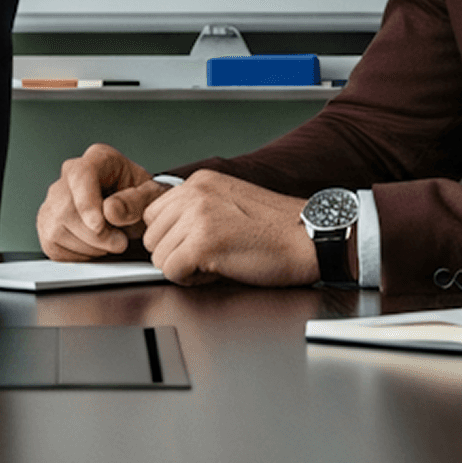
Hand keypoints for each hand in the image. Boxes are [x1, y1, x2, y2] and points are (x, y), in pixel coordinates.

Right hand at [37, 144, 166, 258]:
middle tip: (120, 241)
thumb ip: (136, 202)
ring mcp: (53, 200)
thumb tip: (110, 211)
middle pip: (66, 209)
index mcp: (98, 159)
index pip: (81, 175)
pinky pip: (54, 247)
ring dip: (90, 247)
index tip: (99, 225)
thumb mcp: (152, 197)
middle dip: (96, 235)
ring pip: (57, 231)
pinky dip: (79, 255)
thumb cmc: (141, 199)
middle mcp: (69, 176)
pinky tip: (95, 245)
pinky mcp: (46, 225)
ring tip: (109, 239)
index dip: (87, 203)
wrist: (134, 213)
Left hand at [141, 171, 316, 285]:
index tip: (194, 244)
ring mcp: (197, 217)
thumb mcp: (230, 202)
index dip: (173, 236)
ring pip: (159, 256)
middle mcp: (194, 194)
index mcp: (200, 181)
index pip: (154, 213)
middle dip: (175, 253)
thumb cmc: (278, 228)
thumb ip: (197, 209)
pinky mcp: (202, 244)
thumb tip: (169, 234)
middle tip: (208, 257)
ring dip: (183, 267)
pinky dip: (191, 281)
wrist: (309, 238)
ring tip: (216, 263)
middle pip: (152, 236)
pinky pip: (172, 272)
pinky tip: (217, 272)